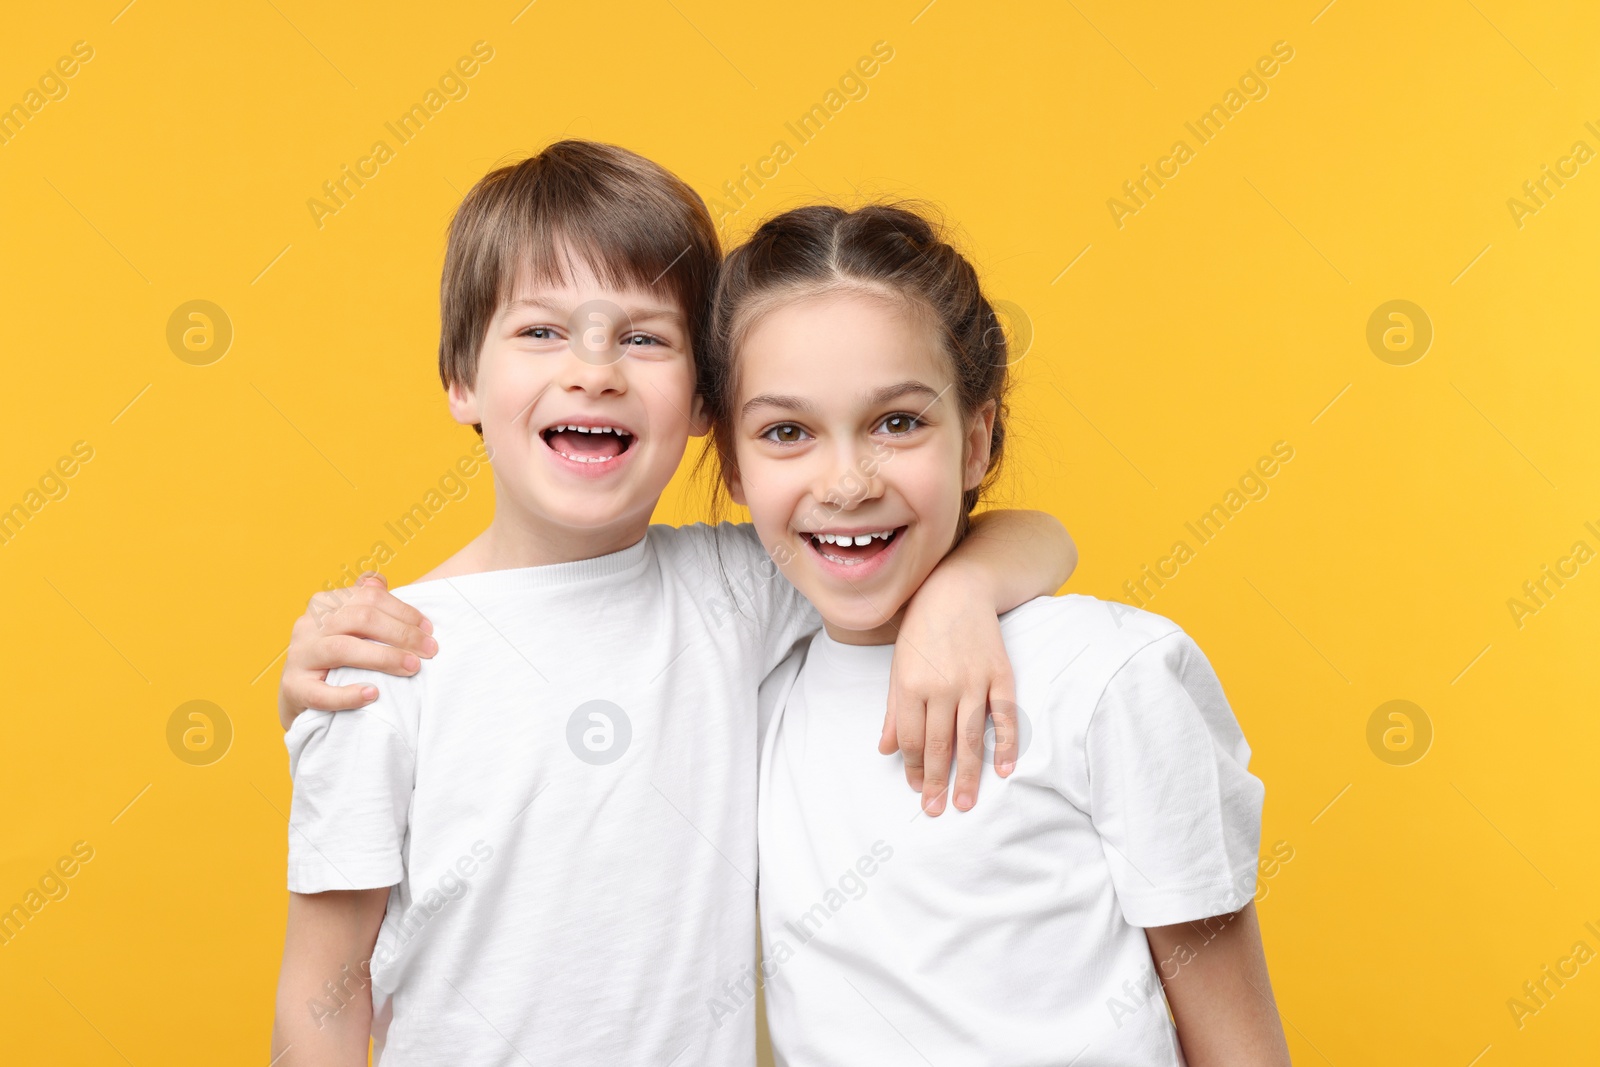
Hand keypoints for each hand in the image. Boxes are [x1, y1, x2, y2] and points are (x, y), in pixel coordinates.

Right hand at [277, 574, 436, 729]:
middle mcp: (308, 625)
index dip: (404, 612)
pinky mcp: (294, 688)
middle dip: (401, 634)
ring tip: (411, 667)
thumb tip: (380, 580)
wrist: (299, 693)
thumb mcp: (346, 624)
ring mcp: (299, 656)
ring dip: (383, 658)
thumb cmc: (333, 655)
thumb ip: (364, 603)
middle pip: (361, 619)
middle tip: (429, 650)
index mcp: (324, 603)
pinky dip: (349, 695)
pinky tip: (373, 694)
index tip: (429, 629)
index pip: (370, 597)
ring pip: (343, 649)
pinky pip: (322, 693)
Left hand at [882, 570, 1017, 815]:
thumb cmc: (921, 630)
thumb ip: (895, 710)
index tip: (916, 789)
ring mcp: (974, 681)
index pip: (912, 740)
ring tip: (965, 803)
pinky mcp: (1001, 675)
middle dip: (936, 782)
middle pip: (939, 745)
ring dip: (968, 775)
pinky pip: (1005, 716)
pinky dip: (1006, 744)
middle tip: (936, 811)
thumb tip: (887, 750)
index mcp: (911, 685)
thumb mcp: (898, 667)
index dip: (913, 768)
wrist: (957, 590)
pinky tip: (1002, 770)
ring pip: (971, 738)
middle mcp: (942, 686)